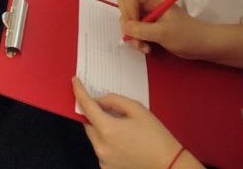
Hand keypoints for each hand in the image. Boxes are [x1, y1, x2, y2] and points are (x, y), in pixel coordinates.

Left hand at [72, 78, 189, 168]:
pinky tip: (123, 141)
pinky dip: (107, 141)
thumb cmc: (155, 136)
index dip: (79, 92)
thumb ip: (114, 100)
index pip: (86, 106)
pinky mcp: (107, 168)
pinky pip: (101, 149)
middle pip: (88, 123)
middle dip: (94, 113)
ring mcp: (103, 159)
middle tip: (108, 108)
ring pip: (94, 136)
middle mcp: (101, 146)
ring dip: (102, 128)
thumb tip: (100, 101)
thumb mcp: (137, 109)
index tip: (75, 82)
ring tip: (122, 128)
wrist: (168, 164)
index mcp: (107, 129)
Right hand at [117, 0, 200, 56]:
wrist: (201, 45)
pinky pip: (133, 29)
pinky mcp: (147, 25)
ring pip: (127, 19)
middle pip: (123, 4)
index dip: (127, 9)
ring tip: (144, 46)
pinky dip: (136, 39)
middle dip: (127, 22)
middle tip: (136, 36)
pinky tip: (146, 47)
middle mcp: (147, 2)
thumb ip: (142, 29)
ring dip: (132, 34)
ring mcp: (147, 14)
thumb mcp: (163, 33)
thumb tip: (125, 28)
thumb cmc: (186, 35)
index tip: (134, 26)